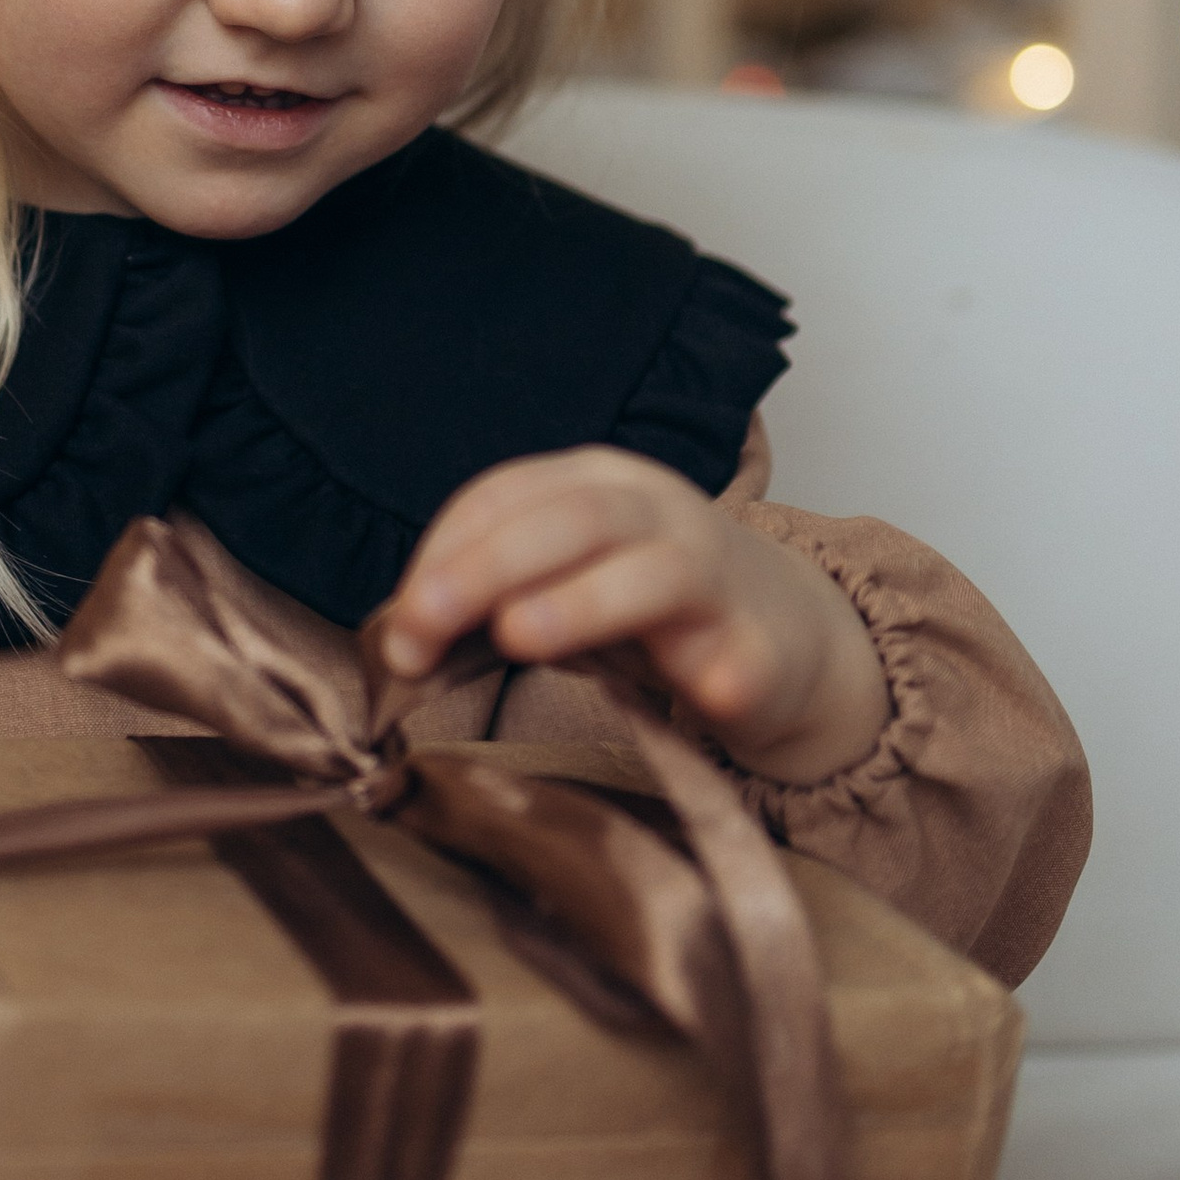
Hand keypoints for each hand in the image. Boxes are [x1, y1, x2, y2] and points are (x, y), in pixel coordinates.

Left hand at [381, 446, 889, 785]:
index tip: (400, 624)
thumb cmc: (643, 605)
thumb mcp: (558, 581)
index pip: (504, 497)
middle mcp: (657, 514)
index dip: (442, 554)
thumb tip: (399, 638)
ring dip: (583, 601)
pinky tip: (703, 695)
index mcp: (596, 484)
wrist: (780, 631)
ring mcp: (716, 577)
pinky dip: (720, 675)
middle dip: (484, 568)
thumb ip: (485, 598)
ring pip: (655, 574)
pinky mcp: (761, 648)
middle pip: (572, 519)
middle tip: (421, 628)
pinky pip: (743, 658)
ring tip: (519, 636)